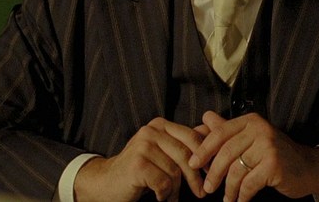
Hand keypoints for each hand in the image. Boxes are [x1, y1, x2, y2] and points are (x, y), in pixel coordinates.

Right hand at [73, 117, 206, 200]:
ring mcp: (142, 146)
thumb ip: (183, 141)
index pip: (192, 137)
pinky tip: (158, 195)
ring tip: (172, 196)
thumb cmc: (140, 169)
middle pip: (186, 154)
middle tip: (201, 193)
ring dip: (176, 189)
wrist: (107, 182)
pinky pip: (163, 182)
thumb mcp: (163, 152)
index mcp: (160, 125)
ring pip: (175, 171)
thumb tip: (210, 130)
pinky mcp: (137, 164)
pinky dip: (164, 194)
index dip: (205, 157)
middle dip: (195, 177)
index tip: (211, 174)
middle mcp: (151, 131)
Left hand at [188, 111, 318, 200]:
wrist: (308, 167)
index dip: (203, 149)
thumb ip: (227, 130)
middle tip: (206, 188)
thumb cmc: (275, 154)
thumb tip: (203, 118)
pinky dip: (241, 196)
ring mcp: (268, 146)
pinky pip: (249, 183)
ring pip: (236, 170)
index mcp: (250, 121)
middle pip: (226, 152)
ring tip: (226, 199)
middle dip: (213, 173)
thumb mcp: (251, 139)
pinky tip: (239, 201)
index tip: (192, 164)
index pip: (220, 133)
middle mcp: (259, 129)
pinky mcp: (274, 164)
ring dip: (228, 188)